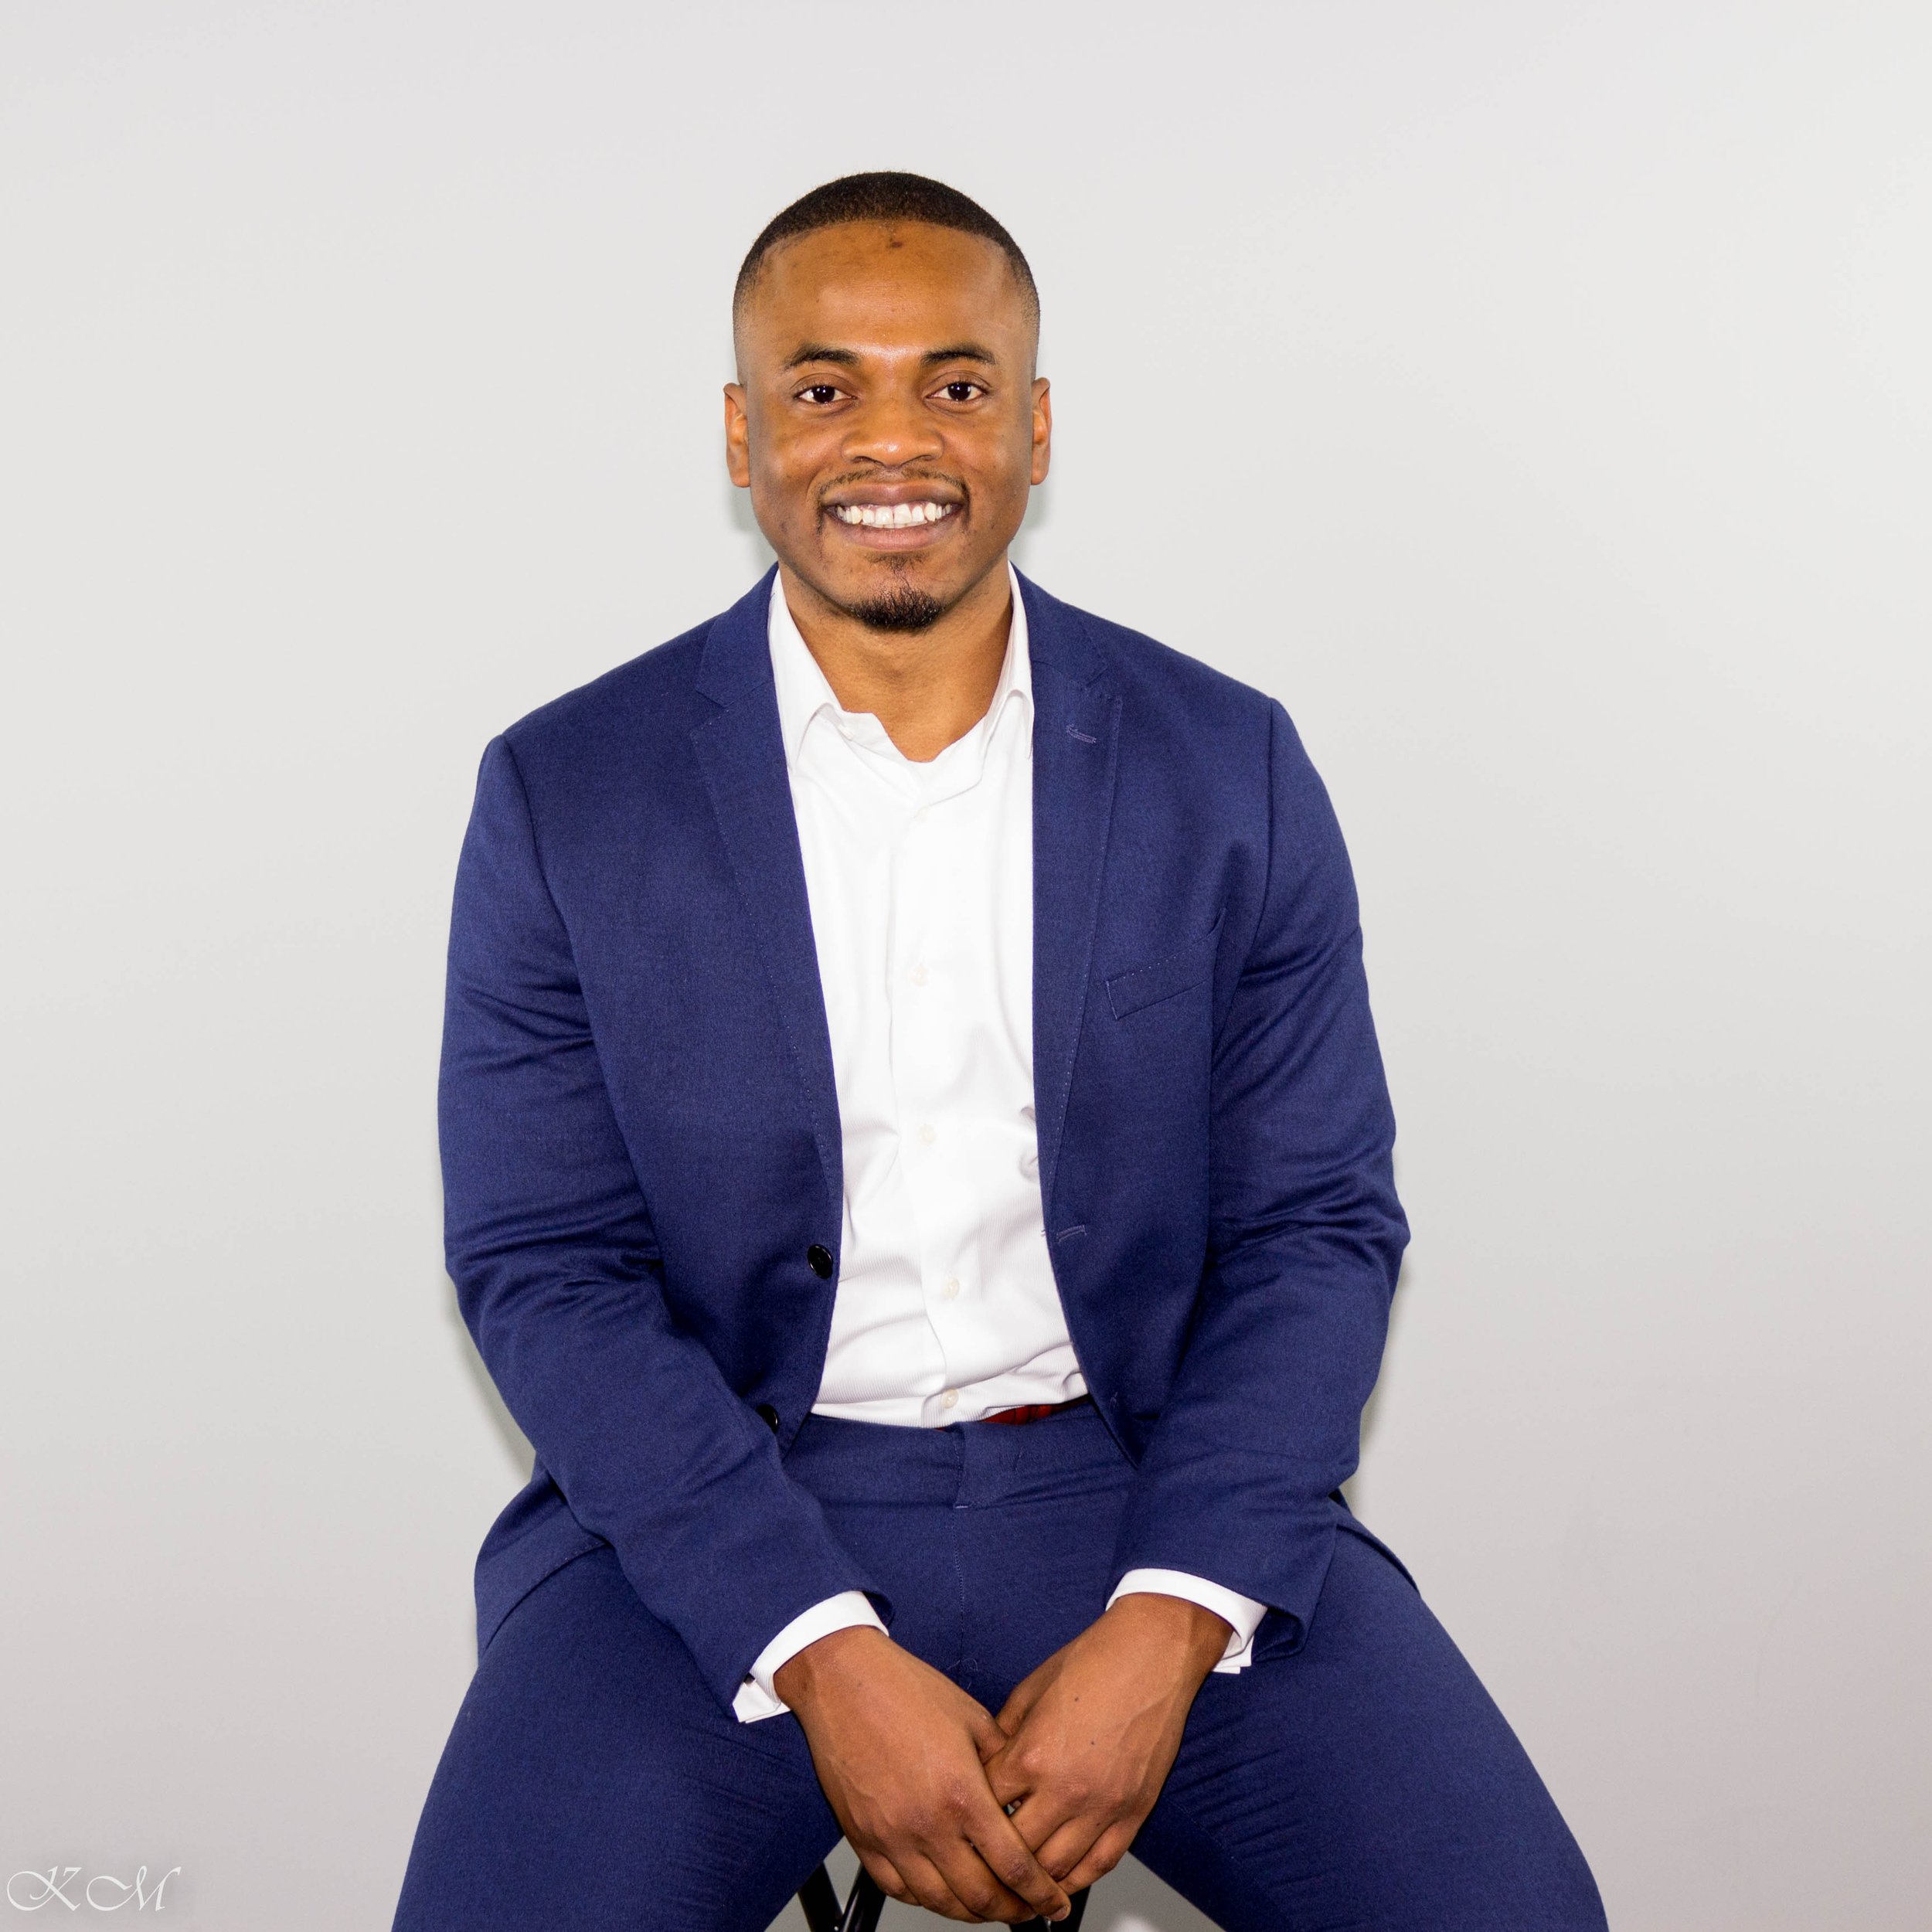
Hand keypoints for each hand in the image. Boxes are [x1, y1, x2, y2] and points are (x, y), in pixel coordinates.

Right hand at [777, 1626, 1072, 1923]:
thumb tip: (1024, 1792)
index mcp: (962, 1793)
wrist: (843, 1680)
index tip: (1055, 1903)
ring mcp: (891, 1837)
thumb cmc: (905, 1689)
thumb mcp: (972, 1718)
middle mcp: (927, 1824)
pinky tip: (941, 1891)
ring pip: (938, 1903)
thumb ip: (1003, 1761)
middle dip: (1011, 1911)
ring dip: (970, 1913)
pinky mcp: (862, 1838)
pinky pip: (897, 1889)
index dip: (1041, 1893)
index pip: (1013, 1865)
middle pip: (979, 1897)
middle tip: (1027, 1909)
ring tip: (989, 1907)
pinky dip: (925, 1900)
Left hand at [983, 1594, 1230, 1893]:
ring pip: (1056, 1870)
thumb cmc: (1093, 1661)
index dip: (971, 1813)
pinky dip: (1076, 1880)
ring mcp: (1103, 1806)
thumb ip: (1004, 1733)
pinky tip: (1060, 1881)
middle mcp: (1065, 1789)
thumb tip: (985, 1763)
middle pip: (1015, 1850)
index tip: (967, 1817)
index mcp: (1032, 1755)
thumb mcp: (1030, 1689)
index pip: (985, 1807)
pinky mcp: (1134, 1813)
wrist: (1152, 1652)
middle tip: (985, 1858)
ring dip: (1032, 1880)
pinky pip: (1100, 1865)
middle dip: (995, 1856)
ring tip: (1016, 1878)